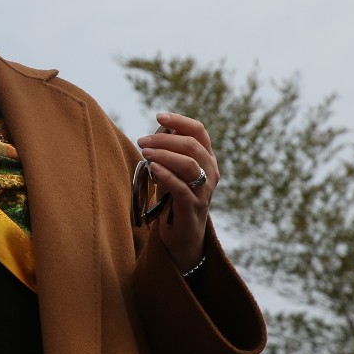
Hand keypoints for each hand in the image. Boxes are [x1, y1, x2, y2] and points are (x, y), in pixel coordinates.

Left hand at [135, 111, 221, 272]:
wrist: (183, 237)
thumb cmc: (175, 201)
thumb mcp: (173, 172)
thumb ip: (169, 154)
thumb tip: (156, 132)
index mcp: (207, 160)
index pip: (199, 132)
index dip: (180, 121)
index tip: (159, 116)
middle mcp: (210, 173)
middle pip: (193, 146)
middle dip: (165, 140)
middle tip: (142, 141)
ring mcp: (204, 192)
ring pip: (190, 165)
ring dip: (165, 155)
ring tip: (145, 153)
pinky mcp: (193, 208)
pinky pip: (182, 188)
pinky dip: (166, 175)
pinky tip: (153, 169)